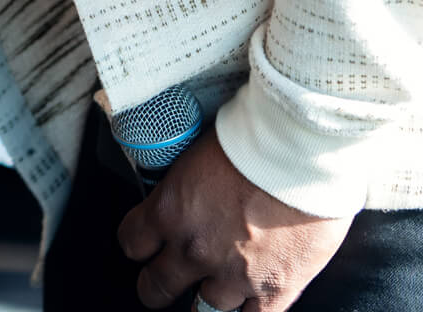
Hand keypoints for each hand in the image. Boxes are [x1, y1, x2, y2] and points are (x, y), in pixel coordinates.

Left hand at [117, 126, 351, 311]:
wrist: (300, 153)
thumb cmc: (254, 139)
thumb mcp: (198, 152)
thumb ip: (186, 184)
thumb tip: (185, 187)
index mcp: (170, 210)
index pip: (133, 241)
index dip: (138, 243)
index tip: (143, 244)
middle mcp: (194, 248)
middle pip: (157, 286)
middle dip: (157, 285)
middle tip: (162, 281)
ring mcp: (233, 275)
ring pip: (205, 307)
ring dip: (208, 295)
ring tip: (214, 285)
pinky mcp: (273, 290)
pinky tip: (247, 305)